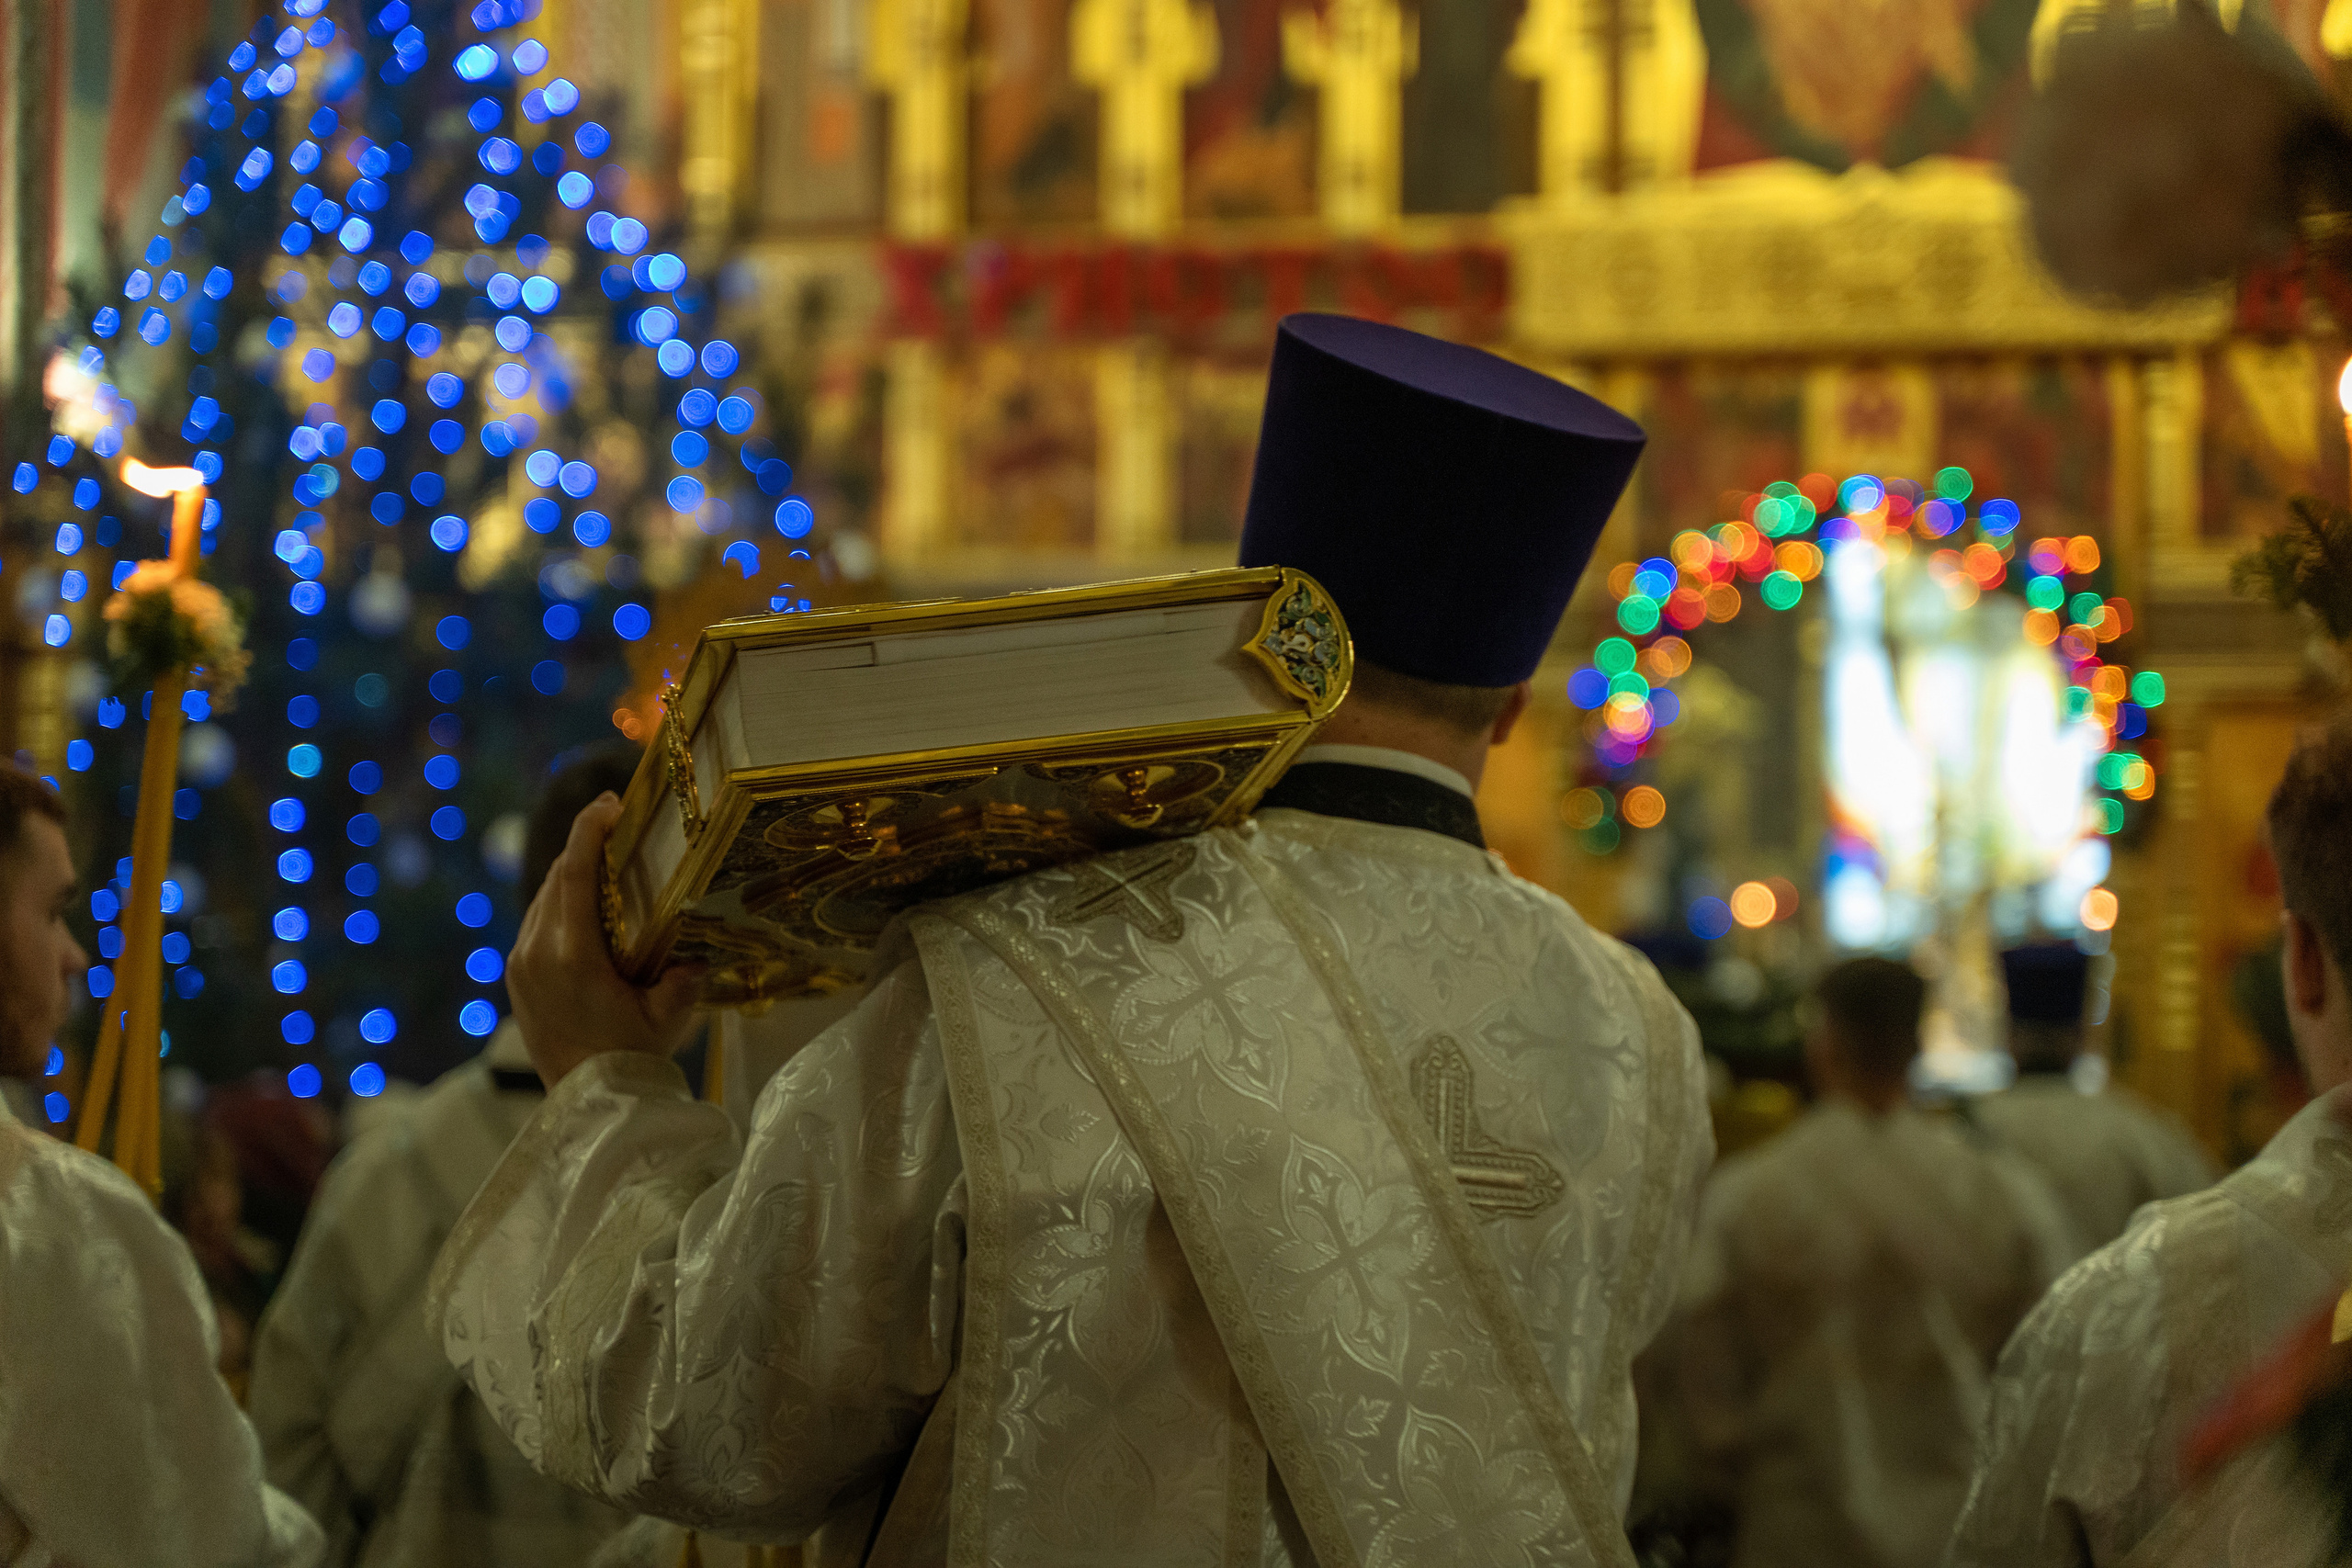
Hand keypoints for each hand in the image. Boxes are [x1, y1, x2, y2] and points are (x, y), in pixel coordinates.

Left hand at [507, 793, 703, 1087]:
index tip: (610, 804)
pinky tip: (586, 902)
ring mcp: (520, 964)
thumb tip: (696, 948)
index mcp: (571, 956)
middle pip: (556, 879)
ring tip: (605, 857)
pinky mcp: (516, 976)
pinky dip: (560, 902)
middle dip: (584, 844)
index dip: (589, 831)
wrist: (588, 1105)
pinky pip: (536, 922)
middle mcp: (536, 952)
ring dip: (572, 873)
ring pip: (543, 898)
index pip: (572, 874)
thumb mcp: (669, 1015)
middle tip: (617, 820)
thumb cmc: (632, 1059)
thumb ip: (682, 975)